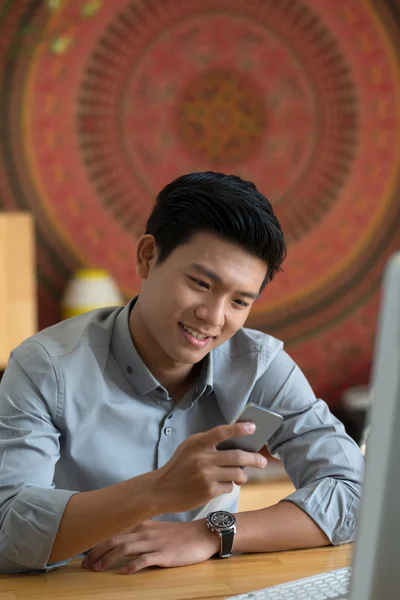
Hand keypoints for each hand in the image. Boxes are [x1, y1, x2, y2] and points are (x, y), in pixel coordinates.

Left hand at [81, 519, 219, 573]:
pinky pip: (145, 559)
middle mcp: (145, 532)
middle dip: (97, 551)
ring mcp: (154, 543)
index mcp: (142, 525)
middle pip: (115, 539)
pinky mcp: (164, 554)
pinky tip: (123, 572)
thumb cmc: (178, 535)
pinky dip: (132, 565)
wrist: (201, 535)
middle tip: (85, 564)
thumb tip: (119, 539)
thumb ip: (138, 532)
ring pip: (126, 548)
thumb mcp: (156, 529)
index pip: (115, 530)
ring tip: (98, 569)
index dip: (98, 542)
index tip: (85, 553)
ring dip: (109, 558)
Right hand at [154, 422, 267, 513]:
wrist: (161, 489)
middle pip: (237, 456)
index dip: (239, 428)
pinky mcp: (208, 491)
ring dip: (243, 475)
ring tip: (241, 476)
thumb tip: (235, 442)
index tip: (253, 427)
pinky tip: (223, 485)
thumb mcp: (188, 448)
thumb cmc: (178, 467)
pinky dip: (230, 486)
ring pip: (237, 473)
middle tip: (263, 461)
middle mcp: (203, 458)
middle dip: (254, 459)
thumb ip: (207, 443)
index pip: (221, 432)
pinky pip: (229, 487)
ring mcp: (206, 475)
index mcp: (198, 443)